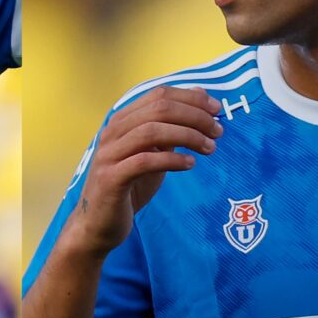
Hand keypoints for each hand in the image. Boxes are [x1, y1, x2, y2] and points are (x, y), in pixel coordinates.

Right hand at [69, 87, 221, 256]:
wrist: (99, 223)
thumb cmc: (130, 186)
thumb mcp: (154, 153)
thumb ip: (171, 129)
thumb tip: (199, 98)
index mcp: (123, 120)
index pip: (159, 94)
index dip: (191, 98)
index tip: (216, 109)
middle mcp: (113, 131)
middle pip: (158, 109)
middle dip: (194, 116)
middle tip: (218, 131)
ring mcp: (109, 154)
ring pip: (151, 131)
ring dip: (187, 135)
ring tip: (210, 147)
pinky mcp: (110, 178)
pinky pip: (144, 161)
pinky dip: (171, 160)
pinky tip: (190, 164)